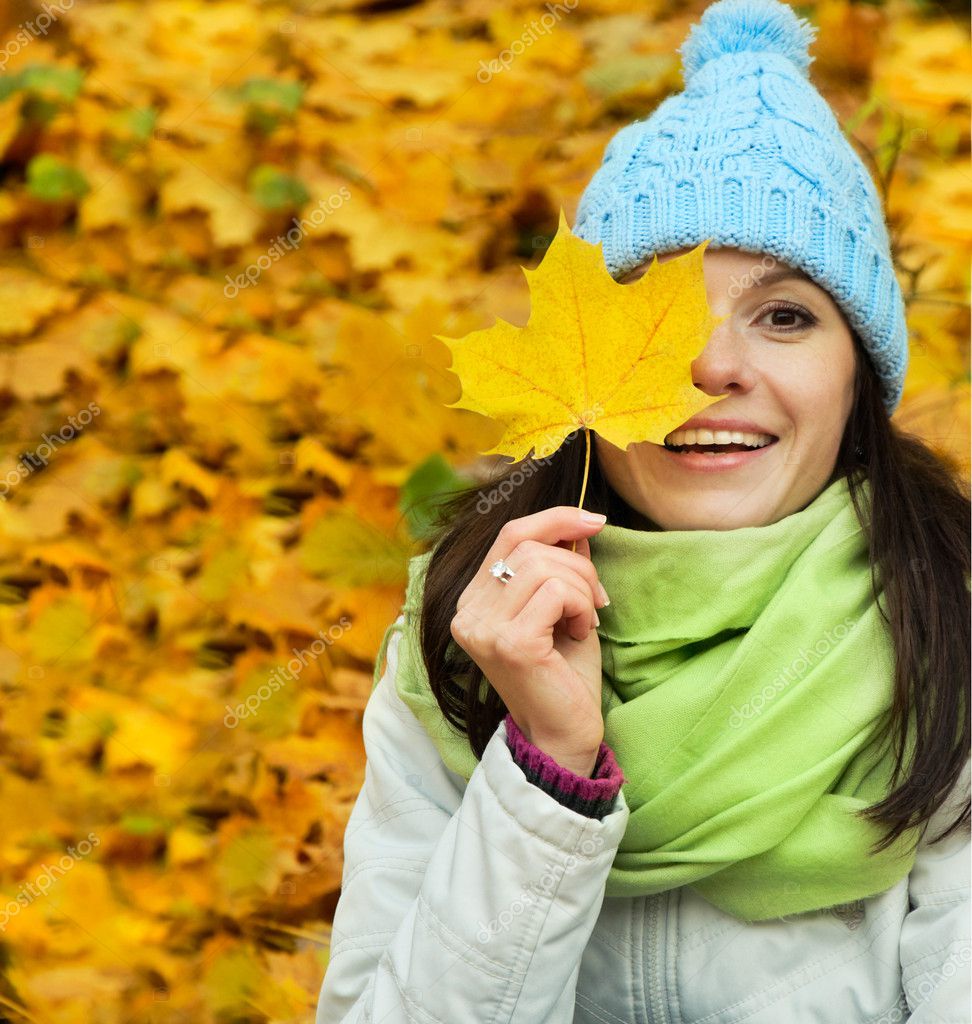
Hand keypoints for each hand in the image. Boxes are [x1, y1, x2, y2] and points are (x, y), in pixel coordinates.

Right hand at [450, 505, 609, 768]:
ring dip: (581, 589)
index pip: (509, 535)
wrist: (564, 735)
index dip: (554, 518)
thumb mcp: (562, 608)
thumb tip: (578, 524)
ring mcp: (484, 628)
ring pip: (544, 567)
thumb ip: (561, 566)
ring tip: (585, 621)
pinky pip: (555, 592)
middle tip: (597, 601)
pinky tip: (581, 633)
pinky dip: (581, 607)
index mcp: (473, 601)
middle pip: (530, 547)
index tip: (595, 521)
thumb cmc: (564, 674)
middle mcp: (467, 613)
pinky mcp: (509, 643)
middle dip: (578, 565)